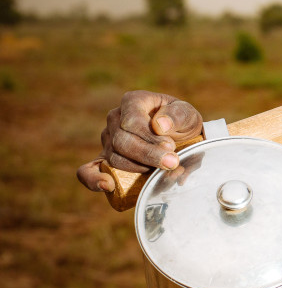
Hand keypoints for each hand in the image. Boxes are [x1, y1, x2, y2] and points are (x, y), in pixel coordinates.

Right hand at [76, 91, 203, 192]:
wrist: (181, 140)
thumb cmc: (182, 123)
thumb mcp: (187, 115)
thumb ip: (177, 116)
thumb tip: (159, 125)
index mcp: (133, 101)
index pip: (131, 120)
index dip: (149, 136)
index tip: (171, 146)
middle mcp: (115, 118)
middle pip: (122, 140)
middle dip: (147, 154)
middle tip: (171, 162)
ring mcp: (108, 139)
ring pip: (114, 157)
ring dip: (138, 168)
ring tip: (161, 169)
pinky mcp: (105, 159)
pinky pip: (88, 170)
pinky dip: (93, 179)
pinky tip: (107, 186)